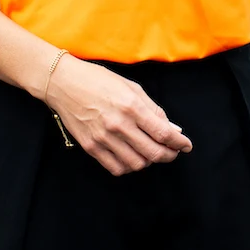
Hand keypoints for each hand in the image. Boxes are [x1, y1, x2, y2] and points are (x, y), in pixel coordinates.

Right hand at [44, 55, 192, 174]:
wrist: (64, 84)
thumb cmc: (99, 81)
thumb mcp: (132, 88)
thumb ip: (153, 110)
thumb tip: (172, 128)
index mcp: (132, 107)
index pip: (164, 134)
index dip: (179, 143)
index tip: (186, 145)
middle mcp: (119, 125)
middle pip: (153, 153)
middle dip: (169, 155)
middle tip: (172, 152)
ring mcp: (103, 138)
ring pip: (136, 164)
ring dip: (149, 161)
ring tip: (151, 153)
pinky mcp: (91, 147)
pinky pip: (116, 168)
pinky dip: (129, 167)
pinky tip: (132, 157)